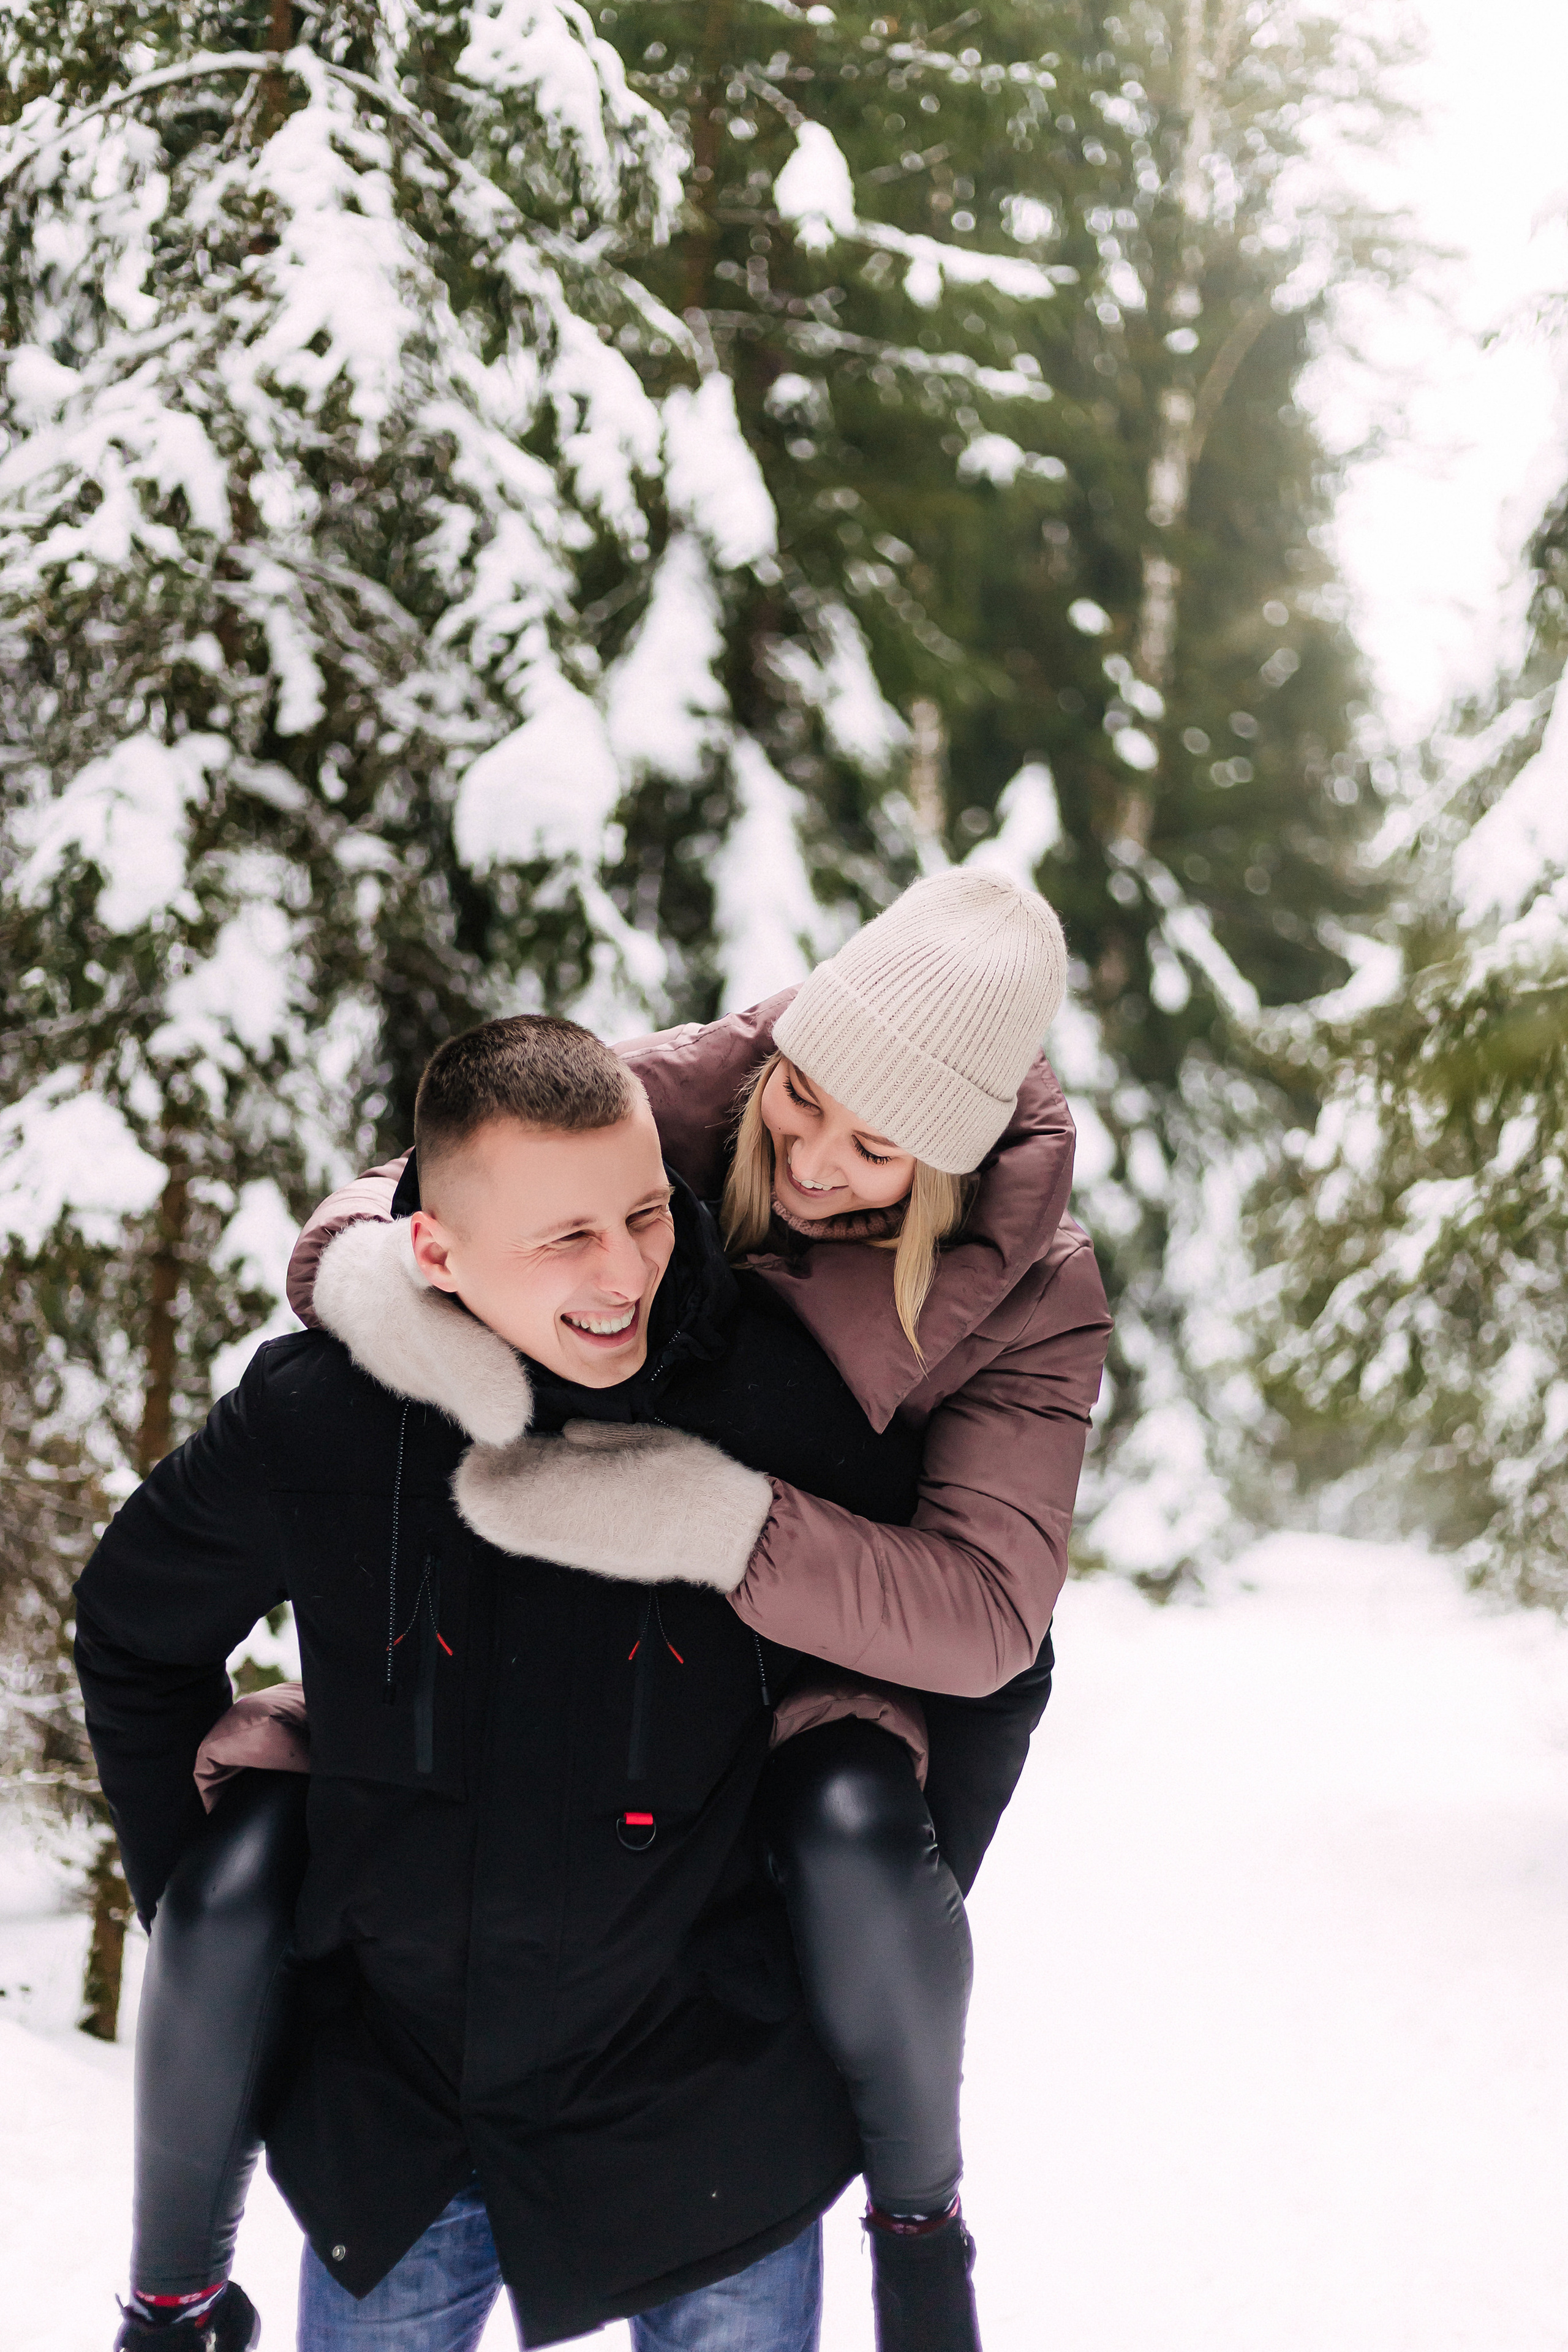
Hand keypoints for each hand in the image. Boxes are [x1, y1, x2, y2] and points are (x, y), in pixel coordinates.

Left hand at [452, 1422, 773, 1592]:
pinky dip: (527, 1522)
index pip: (512, 1485)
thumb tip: (563, 1435)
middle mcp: (577, 1525)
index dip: (490, 1469)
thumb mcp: (647, 1439)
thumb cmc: (696, 1477)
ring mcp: (586, 1548)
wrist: (729, 1534)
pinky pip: (547, 1542)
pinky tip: (525, 1503)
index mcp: (587, 1487)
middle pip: (505, 1516)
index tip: (484, 1445)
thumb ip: (600, 1439)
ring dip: (503, 1506)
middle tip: (481, 1459)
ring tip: (496, 1476)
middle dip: (487, 1487)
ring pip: (522, 1532)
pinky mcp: (598, 1560)